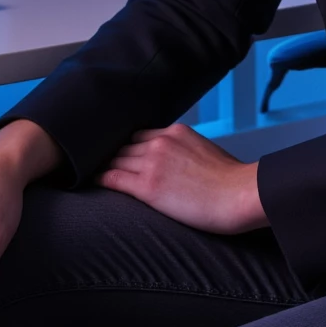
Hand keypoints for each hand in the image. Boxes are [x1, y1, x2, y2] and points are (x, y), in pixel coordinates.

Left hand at [95, 122, 267, 234]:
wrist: (241, 195)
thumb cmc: (231, 181)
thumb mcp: (206, 151)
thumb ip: (185, 151)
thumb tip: (177, 163)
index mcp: (175, 131)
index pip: (139, 134)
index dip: (124, 146)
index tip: (114, 153)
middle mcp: (160, 141)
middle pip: (123, 145)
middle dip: (109, 154)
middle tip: (92, 162)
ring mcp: (152, 162)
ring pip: (114, 159)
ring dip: (101, 165)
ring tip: (85, 172)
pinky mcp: (148, 186)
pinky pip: (113, 178)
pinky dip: (99, 178)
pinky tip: (88, 182)